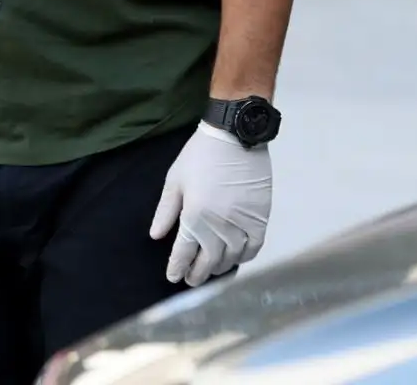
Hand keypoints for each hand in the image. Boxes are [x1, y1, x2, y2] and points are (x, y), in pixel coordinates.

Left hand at [149, 122, 272, 285]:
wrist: (235, 135)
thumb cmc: (200, 155)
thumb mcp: (175, 180)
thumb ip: (166, 211)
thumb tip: (156, 236)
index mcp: (195, 216)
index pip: (184, 252)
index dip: (177, 268)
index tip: (174, 277)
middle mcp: (219, 225)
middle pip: (208, 260)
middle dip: (197, 274)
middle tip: (191, 281)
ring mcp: (242, 223)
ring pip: (231, 257)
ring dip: (219, 268)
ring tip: (211, 270)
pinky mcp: (261, 217)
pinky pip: (254, 247)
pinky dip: (245, 257)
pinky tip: (236, 257)